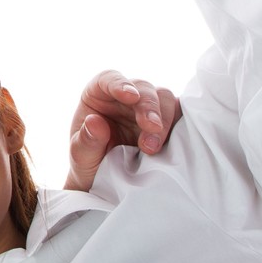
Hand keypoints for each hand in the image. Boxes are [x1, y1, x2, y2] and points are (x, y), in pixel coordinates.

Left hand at [64, 70, 181, 190]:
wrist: (106, 184)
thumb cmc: (89, 162)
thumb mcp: (80, 156)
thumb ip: (86, 140)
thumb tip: (95, 122)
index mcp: (99, 94)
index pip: (109, 78)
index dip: (120, 83)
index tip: (131, 95)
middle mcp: (126, 97)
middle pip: (143, 88)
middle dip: (150, 107)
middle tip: (151, 130)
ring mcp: (148, 109)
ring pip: (165, 99)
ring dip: (165, 119)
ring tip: (153, 147)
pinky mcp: (166, 124)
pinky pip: (180, 117)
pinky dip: (180, 127)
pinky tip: (174, 144)